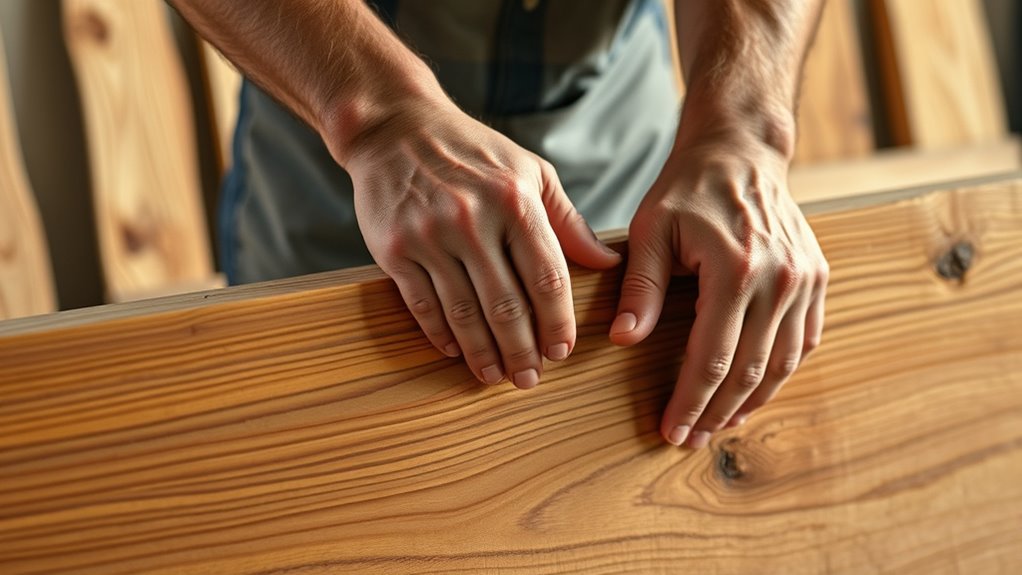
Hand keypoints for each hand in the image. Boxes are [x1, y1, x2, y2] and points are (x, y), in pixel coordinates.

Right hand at [345, 96, 620, 387]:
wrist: (394, 128)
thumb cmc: (471, 152)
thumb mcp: (529, 172)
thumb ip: (567, 221)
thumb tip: (607, 263)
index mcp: (515, 201)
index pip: (547, 277)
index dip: (557, 321)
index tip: (562, 350)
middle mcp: (473, 220)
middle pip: (506, 305)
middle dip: (523, 350)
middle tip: (530, 379)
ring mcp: (430, 236)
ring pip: (464, 313)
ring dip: (483, 353)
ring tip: (495, 376)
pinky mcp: (394, 249)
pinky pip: (422, 305)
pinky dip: (441, 334)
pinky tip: (456, 351)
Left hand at [612, 127, 828, 447]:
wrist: (742, 152)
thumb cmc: (689, 189)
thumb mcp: (651, 229)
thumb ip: (641, 287)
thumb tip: (624, 338)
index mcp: (736, 269)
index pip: (712, 358)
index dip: (690, 401)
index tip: (671, 430)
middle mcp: (780, 280)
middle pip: (749, 371)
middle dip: (717, 412)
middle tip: (691, 439)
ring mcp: (806, 280)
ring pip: (782, 364)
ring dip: (751, 401)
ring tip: (720, 425)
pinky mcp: (817, 279)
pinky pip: (804, 341)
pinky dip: (779, 373)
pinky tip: (754, 391)